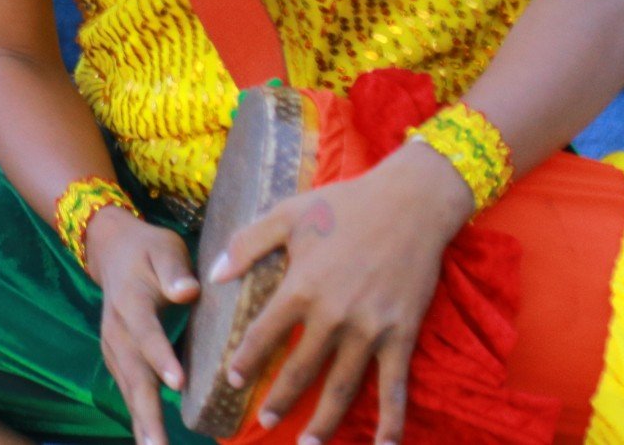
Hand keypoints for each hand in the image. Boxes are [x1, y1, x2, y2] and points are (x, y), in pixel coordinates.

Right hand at [88, 209, 198, 444]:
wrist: (112, 251)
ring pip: (128, 389)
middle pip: (132, 374)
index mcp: (131, 302)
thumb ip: (175, 270)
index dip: (161, 358)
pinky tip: (150, 439)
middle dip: (146, 412)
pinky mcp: (117, 358)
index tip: (178, 383)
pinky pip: (128, 390)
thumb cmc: (148, 250)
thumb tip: (188, 291)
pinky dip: (138, 417)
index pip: (146, 333)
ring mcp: (113, 347)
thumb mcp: (164, 248)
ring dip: (141, 422)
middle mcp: (116, 330)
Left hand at [207, 143, 473, 443]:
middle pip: (301, 369)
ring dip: (324, 420)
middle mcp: (334, 315)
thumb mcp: (287, 213)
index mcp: (301, 286)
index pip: (264, 334)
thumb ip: (246, 243)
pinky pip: (395, 387)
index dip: (246, 360)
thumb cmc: (344, 204)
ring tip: (309, 444)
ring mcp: (371, 330)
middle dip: (280, 400)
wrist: (410, 203)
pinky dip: (390, 422)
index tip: (231, 380)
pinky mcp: (402, 335)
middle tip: (264, 424)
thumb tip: (213, 275)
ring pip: (342, 387)